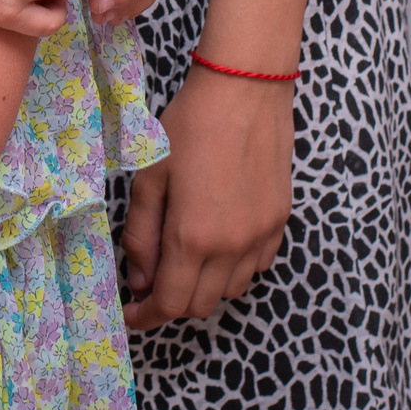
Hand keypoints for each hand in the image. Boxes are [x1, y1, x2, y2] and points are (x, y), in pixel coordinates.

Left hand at [122, 66, 296, 328]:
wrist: (245, 92)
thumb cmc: (189, 126)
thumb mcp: (150, 175)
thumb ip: (141, 232)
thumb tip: (138, 278)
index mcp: (194, 237)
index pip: (171, 302)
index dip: (147, 317)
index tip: (131, 315)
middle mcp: (233, 247)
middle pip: (201, 304)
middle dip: (171, 303)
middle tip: (148, 282)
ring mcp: (261, 237)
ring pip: (231, 290)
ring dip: (203, 287)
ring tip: (179, 260)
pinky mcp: (279, 223)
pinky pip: (255, 267)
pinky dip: (232, 270)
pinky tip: (214, 243)